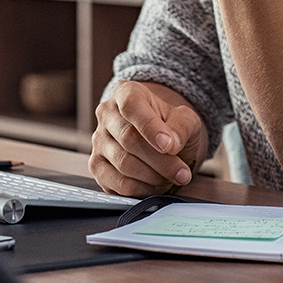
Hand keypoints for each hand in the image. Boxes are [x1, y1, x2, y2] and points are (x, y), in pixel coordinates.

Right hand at [89, 81, 207, 195]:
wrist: (161, 139)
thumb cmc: (171, 125)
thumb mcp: (185, 119)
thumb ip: (181, 127)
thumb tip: (170, 144)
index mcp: (126, 92)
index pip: (131, 106)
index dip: (150, 128)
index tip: (170, 147)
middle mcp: (106, 114)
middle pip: (129, 139)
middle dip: (161, 161)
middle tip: (182, 173)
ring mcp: (99, 141)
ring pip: (124, 164)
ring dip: (154, 177)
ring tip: (172, 178)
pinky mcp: (97, 167)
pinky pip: (118, 184)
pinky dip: (142, 189)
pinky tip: (156, 185)